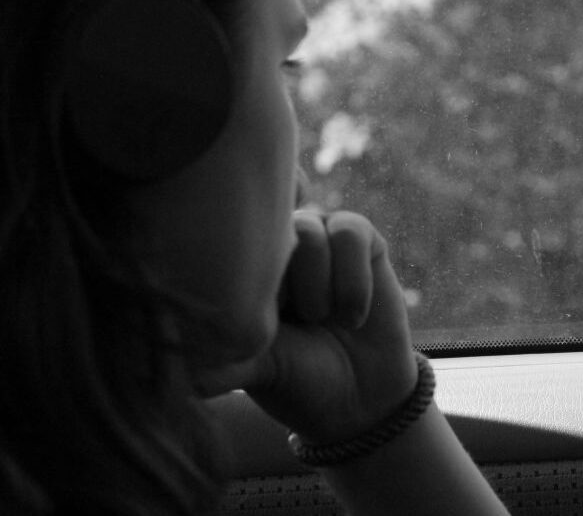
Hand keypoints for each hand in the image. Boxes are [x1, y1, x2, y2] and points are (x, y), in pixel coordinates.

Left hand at [202, 211, 418, 444]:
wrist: (364, 398)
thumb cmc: (300, 380)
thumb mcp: (255, 369)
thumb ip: (219, 361)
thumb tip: (173, 373)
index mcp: (245, 273)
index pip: (228, 241)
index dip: (244, 275)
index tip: (263, 320)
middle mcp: (281, 250)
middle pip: (269, 230)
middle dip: (282, 283)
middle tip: (297, 323)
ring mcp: (321, 241)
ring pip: (309, 230)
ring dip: (317, 283)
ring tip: (323, 319)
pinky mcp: (363, 242)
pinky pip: (351, 232)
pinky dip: (352, 280)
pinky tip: (352, 316)